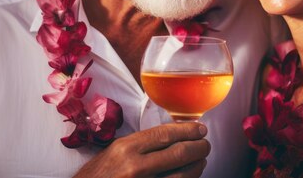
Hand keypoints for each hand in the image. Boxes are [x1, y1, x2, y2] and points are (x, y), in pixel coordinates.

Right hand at [72, 122, 210, 177]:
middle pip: (178, 154)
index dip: (187, 130)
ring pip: (182, 176)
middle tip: (205, 144)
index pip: (165, 134)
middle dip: (198, 147)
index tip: (200, 128)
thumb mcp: (114, 151)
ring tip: (200, 161)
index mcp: (126, 148)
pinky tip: (188, 177)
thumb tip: (172, 135)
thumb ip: (141, 144)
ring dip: (196, 167)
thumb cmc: (97, 175)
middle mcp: (135, 167)